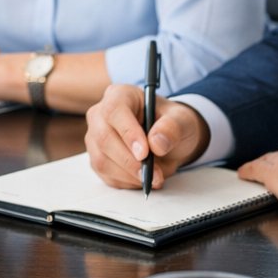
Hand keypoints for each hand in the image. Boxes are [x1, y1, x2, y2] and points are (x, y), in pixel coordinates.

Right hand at [84, 84, 208, 189]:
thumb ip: (172, 128)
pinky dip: (126, 182)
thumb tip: (156, 144)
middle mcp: (100, 115)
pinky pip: (105, 175)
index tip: (144, 153)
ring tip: (153, 177)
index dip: (128, 133)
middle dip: (129, 161)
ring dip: (129, 175)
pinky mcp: (96, 158)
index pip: (114, 111)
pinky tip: (142, 178)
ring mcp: (95, 137)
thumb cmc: (172, 124)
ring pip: (102, 160)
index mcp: (120, 95)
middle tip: (152, 174)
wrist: (167, 139)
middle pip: (104, 138)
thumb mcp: (182, 120)